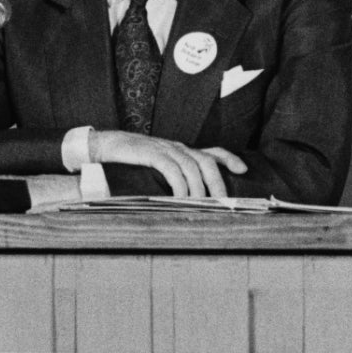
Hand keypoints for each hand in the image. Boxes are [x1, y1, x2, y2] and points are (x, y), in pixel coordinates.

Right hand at [88, 132, 245, 197]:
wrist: (108, 145)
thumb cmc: (134, 159)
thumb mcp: (159, 165)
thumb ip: (174, 175)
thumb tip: (189, 199)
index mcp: (182, 150)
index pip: (212, 151)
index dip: (229, 158)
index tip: (243, 170)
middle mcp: (178, 148)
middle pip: (207, 161)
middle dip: (218, 182)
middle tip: (223, 202)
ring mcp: (166, 149)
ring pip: (192, 167)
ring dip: (199, 189)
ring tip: (203, 207)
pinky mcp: (153, 153)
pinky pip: (172, 170)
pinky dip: (180, 185)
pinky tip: (181, 199)